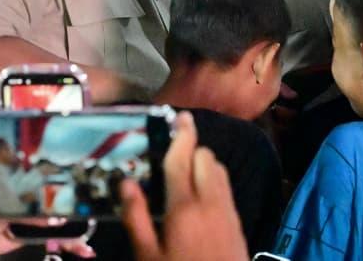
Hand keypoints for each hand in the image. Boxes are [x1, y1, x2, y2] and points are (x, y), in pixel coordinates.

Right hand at [121, 111, 247, 260]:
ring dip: (203, 163)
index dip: (180, 134)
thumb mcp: (147, 256)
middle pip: (205, 156)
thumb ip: (136, 216)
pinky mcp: (237, 221)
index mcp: (185, 207)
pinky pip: (225, 186)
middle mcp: (211, 201)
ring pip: (219, 169)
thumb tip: (126, 181)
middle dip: (190, 150)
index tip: (179, 116)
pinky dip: (212, 179)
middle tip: (169, 156)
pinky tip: (197, 195)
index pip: (182, 158)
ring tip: (181, 173)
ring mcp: (227, 210)